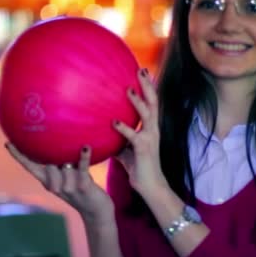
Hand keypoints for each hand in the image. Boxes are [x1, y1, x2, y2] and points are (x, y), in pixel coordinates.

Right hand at [6, 143, 114, 226]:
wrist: (96, 211)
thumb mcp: (65, 179)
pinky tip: (86, 146)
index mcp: (48, 182)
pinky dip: (84, 157)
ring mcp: (69, 187)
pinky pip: (82, 167)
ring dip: (74, 162)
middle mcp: (55, 186)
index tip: (8, 143)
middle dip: (56, 161)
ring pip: (65, 166)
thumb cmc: (80, 190)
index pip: (30, 167)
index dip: (18, 156)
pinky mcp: (83, 185)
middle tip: (68, 161)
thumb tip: (54, 143)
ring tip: (82, 157)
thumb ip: (57, 166)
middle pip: (49, 166)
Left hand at [113, 68, 168, 196]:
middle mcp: (153, 129)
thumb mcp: (125, 148)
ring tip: (128, 89)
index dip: (148, 87)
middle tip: (141, 70)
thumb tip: (101, 129)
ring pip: (148, 114)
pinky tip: (113, 122)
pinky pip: (134, 136)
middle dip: (148, 85)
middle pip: (154, 102)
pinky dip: (124, 128)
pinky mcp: (145, 149)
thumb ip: (118, 137)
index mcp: (150, 127)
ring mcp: (151, 138)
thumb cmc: (138, 167)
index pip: (151, 102)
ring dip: (138, 101)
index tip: (142, 71)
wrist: (150, 187)